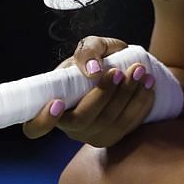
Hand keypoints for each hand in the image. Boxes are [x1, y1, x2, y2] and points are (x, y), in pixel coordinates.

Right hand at [20, 36, 157, 148]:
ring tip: (140, 71)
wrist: (123, 69)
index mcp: (53, 106)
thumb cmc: (98, 58)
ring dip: (127, 96)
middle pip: (83, 119)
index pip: (34, 127)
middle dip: (104, 94)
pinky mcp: (115, 137)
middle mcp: (70, 127)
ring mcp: (93, 136)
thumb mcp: (90, 46)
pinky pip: (129, 125)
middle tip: (120, 71)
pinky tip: (148, 85)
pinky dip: (141, 103)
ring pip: (110, 122)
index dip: (42, 120)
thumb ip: (87, 50)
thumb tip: (93, 71)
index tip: (56, 102)